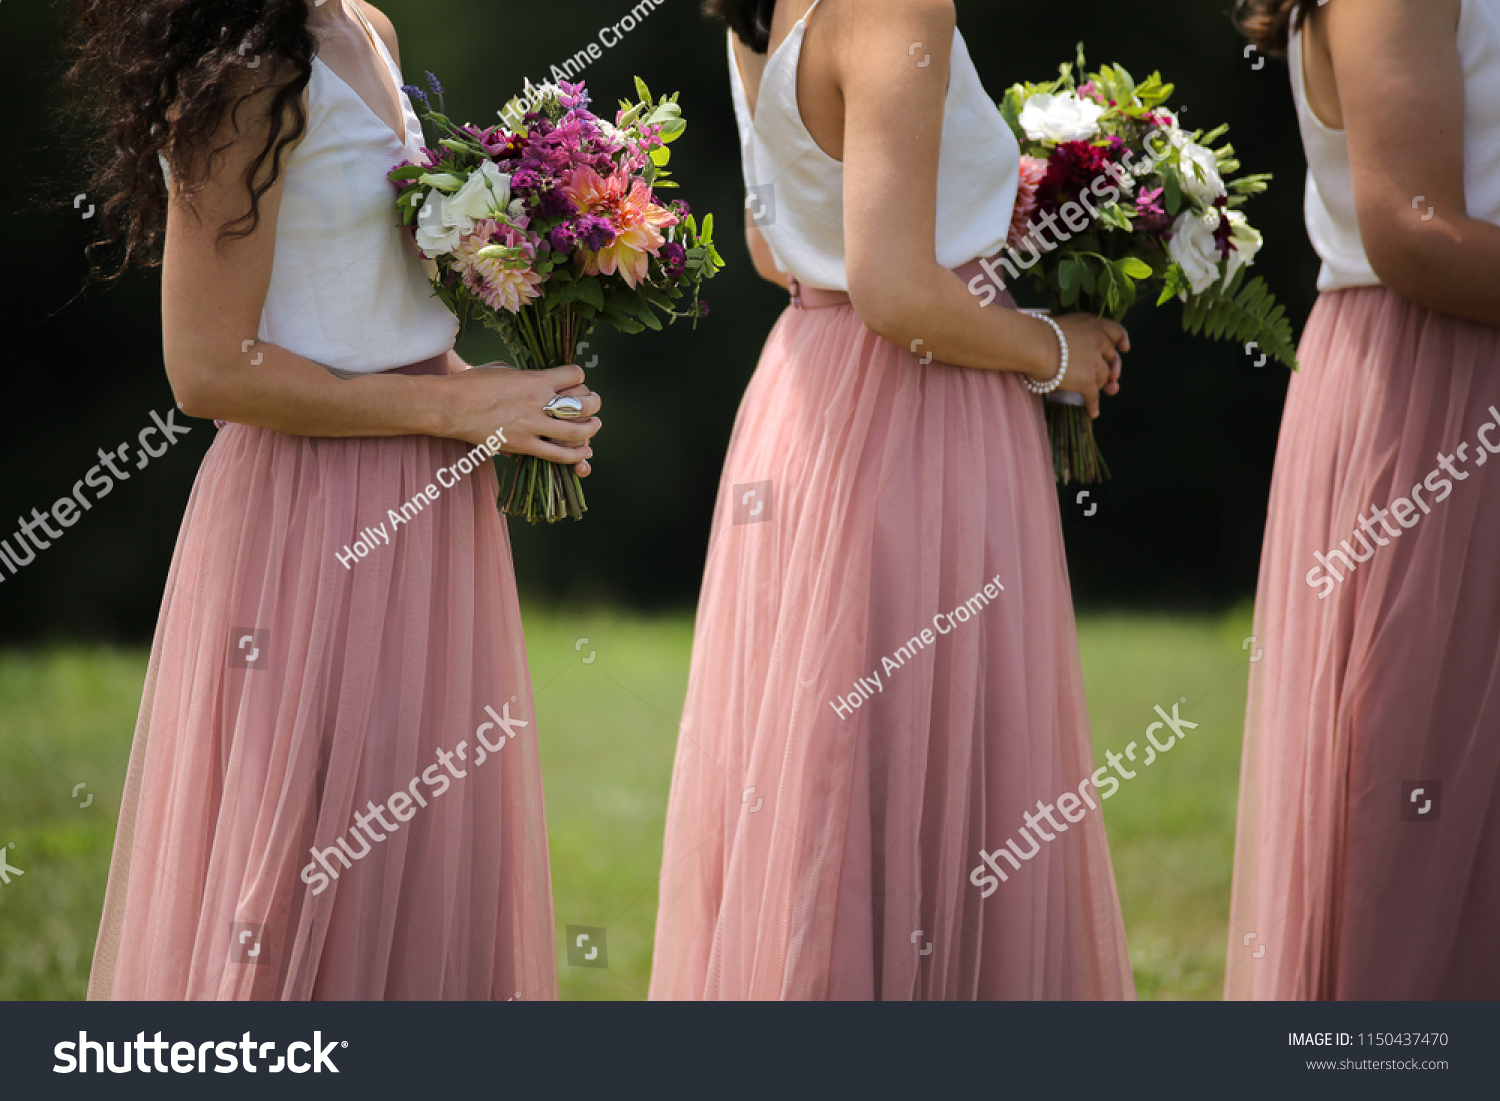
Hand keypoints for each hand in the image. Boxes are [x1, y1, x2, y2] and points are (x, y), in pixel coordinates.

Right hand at [439, 363, 600, 475]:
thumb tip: (540, 380)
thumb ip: (527, 376)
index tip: (575, 381)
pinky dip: (576, 455)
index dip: (579, 377)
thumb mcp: (504, 369)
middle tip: (593, 404)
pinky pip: (558, 454)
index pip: (575, 375)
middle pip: (583, 403)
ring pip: (576, 431)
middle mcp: (539, 402)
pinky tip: (583, 452)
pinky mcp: (524, 445)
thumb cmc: (473, 383)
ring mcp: (532, 426)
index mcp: (535, 379)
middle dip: (594, 403)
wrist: (451, 406)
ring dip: (591, 429)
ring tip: (594, 425)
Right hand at [1045, 315, 1128, 418]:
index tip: (1124, 349)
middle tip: (1111, 380)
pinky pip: (1093, 397)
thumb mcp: (1064, 324)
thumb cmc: (1040, 334)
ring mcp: (1095, 363)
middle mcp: (1099, 342)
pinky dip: (1093, 405)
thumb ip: (1077, 334)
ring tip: (1090, 392)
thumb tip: (1075, 351)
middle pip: (1111, 360)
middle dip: (1112, 371)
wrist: (1035, 346)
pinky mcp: (1088, 381)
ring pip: (1103, 378)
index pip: (1116, 332)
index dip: (1122, 341)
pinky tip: (1093, 412)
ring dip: (1098, 386)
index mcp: (1094, 325)